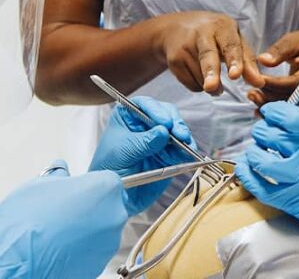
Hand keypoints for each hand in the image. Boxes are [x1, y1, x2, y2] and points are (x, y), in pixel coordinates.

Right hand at [0, 165, 126, 278]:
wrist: (13, 260)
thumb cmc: (25, 222)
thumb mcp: (41, 183)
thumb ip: (59, 174)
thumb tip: (61, 172)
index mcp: (105, 189)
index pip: (108, 182)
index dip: (89, 187)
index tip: (76, 192)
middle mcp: (113, 216)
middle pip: (108, 207)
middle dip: (90, 208)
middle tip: (65, 212)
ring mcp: (108, 244)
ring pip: (102, 231)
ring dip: (86, 231)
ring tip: (58, 232)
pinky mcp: (98, 267)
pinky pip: (93, 252)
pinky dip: (81, 250)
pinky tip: (60, 248)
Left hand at [90, 96, 194, 214]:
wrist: (115, 194)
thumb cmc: (109, 168)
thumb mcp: (123, 152)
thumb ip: (144, 142)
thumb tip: (163, 132)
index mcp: (129, 116)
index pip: (144, 104)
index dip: (156, 110)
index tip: (164, 122)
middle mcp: (146, 123)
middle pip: (166, 114)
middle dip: (175, 122)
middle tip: (179, 134)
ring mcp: (160, 138)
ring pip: (177, 130)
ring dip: (183, 136)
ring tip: (187, 144)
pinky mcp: (169, 153)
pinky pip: (182, 148)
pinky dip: (187, 150)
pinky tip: (189, 153)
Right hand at [153, 11, 264, 93]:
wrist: (175, 29)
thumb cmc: (213, 35)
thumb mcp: (232, 39)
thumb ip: (247, 60)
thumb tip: (259, 83)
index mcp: (222, 26)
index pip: (230, 44)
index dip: (234, 60)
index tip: (237, 75)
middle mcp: (202, 32)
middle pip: (208, 55)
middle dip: (211, 72)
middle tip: (212, 87)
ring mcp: (185, 45)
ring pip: (201, 77)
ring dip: (211, 85)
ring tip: (213, 79)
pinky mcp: (174, 59)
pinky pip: (191, 83)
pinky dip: (200, 86)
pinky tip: (198, 73)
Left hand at [233, 102, 298, 252]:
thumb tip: (279, 116)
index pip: (291, 118)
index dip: (274, 112)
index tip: (269, 112)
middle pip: (272, 137)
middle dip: (262, 131)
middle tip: (262, 132)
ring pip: (262, 160)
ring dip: (253, 151)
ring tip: (256, 149)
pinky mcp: (291, 202)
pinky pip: (260, 187)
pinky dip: (248, 175)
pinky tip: (246, 167)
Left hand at [248, 27, 298, 107]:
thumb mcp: (294, 40)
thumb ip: (279, 50)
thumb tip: (262, 60)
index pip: (294, 83)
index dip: (274, 84)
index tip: (257, 81)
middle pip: (291, 98)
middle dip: (269, 97)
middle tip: (250, 93)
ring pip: (290, 106)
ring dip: (271, 105)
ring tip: (253, 98)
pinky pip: (291, 108)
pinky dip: (277, 108)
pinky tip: (261, 109)